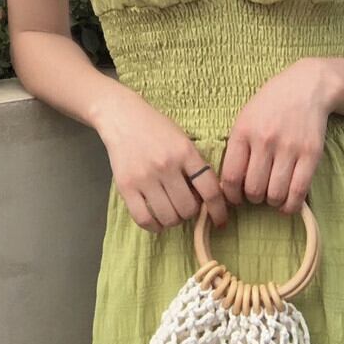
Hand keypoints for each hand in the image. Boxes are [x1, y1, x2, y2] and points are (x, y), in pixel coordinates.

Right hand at [96, 86, 229, 233]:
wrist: (122, 118)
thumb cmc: (156, 128)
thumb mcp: (183, 140)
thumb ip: (195, 165)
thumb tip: (206, 198)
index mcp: (185, 152)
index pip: (210, 190)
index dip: (219, 210)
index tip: (220, 221)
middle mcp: (167, 166)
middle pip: (188, 208)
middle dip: (191, 213)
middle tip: (186, 205)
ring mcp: (145, 178)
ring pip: (168, 217)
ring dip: (174, 220)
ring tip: (171, 211)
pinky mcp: (126, 187)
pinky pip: (144, 219)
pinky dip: (154, 225)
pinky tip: (157, 219)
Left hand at [219, 58, 333, 214]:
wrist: (307, 86)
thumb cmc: (271, 104)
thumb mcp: (245, 118)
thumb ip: (236, 148)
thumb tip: (228, 185)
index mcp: (244, 131)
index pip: (231, 177)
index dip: (231, 195)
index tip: (235, 198)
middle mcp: (265, 140)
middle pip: (254, 189)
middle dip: (253, 198)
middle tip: (257, 193)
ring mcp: (290, 148)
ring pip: (275, 194)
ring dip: (272, 201)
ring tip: (272, 195)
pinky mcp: (311, 154)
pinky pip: (298, 191)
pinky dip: (290, 205)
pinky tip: (286, 202)